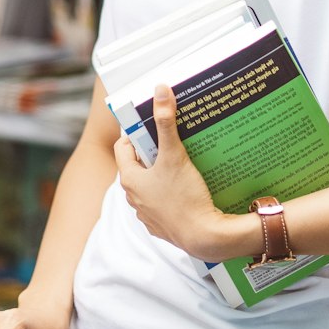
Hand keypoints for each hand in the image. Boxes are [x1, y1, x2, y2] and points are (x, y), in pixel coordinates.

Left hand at [113, 85, 225, 259]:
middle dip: (153, 152)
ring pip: (151, 185)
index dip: (136, 134)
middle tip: (171, 140)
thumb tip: (160, 90)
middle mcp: (133, 198)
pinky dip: (171, 193)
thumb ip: (166, 122)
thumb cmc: (185, 197)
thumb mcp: (174, 154)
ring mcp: (147, 215)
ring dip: (162, 173)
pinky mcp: (163, 226)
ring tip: (182, 162)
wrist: (205, 237)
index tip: (153, 127)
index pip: (123, 147)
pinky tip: (188, 187)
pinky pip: (163, 203)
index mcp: (130, 179)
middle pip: (138, 166)